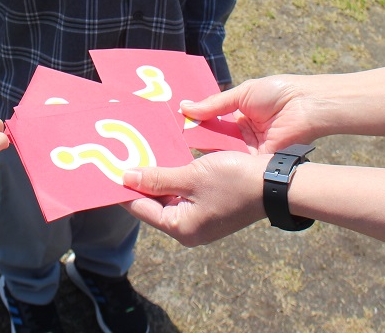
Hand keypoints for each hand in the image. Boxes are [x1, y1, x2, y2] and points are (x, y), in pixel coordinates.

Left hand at [122, 151, 268, 246]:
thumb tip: (126, 178)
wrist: (276, 184)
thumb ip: (158, 178)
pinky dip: (175, 177)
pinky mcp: (212, 207)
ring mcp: (202, 219)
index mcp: (181, 227)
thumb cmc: (234, 181)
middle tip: (122, 158)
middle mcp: (189, 228)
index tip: (107, 172)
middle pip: (154, 204)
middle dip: (140, 181)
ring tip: (141, 154)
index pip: (141, 208)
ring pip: (170, 197)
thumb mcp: (191, 176)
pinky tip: (167, 158)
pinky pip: (185, 193)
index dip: (123, 189)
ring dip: (158, 176)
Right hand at [181, 75, 312, 153]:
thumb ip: (214, 104)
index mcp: (239, 116)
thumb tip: (185, 106)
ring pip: (223, 152)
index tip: (175, 126)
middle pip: (215, 139)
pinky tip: (202, 164)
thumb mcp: (240, 94)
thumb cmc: (277, 93)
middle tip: (170, 144)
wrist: (305, 104)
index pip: (213, 122)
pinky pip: (237, 162)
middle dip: (197, 140)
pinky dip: (222, 163)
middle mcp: (243, 134)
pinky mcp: (258, 161)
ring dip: (206, 153)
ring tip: (179, 154)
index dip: (196, 124)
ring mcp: (250, 149)